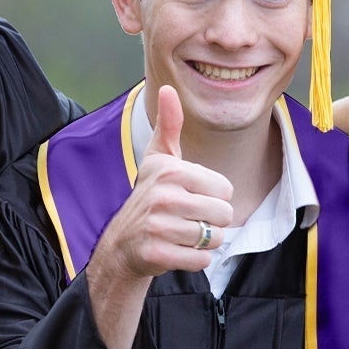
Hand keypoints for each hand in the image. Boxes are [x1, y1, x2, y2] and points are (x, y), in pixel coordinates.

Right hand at [94, 86, 234, 281]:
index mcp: (171, 171)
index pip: (225, 189)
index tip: (191, 198)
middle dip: (212, 222)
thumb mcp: (159, 159)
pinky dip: (195, 259)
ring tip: (182, 234)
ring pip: (214, 238)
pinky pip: (201, 260)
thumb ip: (169, 125)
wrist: (123, 243)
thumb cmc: (150, 196)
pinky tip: (177, 250)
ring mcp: (158, 227)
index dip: (213, 197)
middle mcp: (163, 197)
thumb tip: (168, 88)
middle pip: (224, 214)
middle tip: (188, 219)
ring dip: (203, 241)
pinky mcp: (157, 253)